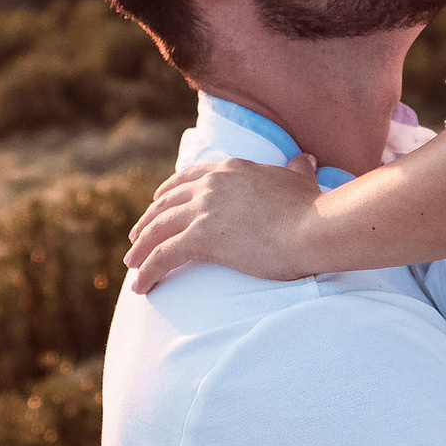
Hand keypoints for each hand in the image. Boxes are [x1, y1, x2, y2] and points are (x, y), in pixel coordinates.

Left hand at [124, 154, 323, 291]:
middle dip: (147, 220)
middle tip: (136, 237)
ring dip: (141, 247)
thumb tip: (307, 158)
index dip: (167, 192)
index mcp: (230, 169)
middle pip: (166, 203)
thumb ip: (298, 168)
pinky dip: (147, 271)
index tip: (156, 203)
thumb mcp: (301, 179)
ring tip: (132, 264)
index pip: (187, 178)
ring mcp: (204, 210)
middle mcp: (211, 184)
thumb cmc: (311, 209)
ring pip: (158, 228)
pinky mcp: (201, 238)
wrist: (314, 228)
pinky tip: (140, 286)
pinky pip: (163, 256)